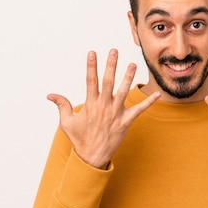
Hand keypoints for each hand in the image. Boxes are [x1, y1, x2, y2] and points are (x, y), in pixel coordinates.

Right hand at [47, 49, 159, 168]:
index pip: (90, 81)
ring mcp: (115, 114)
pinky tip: (157, 93)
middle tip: (114, 51)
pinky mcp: (125, 122)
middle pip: (108, 82)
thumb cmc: (79, 139)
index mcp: (90, 104)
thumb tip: (50, 95)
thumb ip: (62, 105)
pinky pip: (139, 111)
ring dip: (128, 78)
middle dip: (111, 66)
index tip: (92, 53)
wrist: (91, 156)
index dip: (91, 66)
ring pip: (123, 92)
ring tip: (133, 64)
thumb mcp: (66, 122)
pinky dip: (148, 102)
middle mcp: (103, 107)